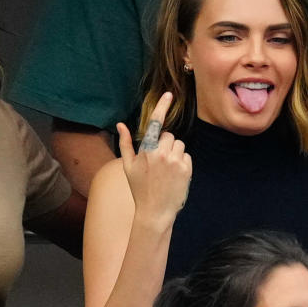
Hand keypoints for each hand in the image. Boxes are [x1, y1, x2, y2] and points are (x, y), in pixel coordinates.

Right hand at [116, 92, 191, 225]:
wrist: (155, 211)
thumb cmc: (139, 188)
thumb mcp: (127, 166)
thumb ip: (125, 143)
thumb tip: (120, 124)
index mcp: (146, 150)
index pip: (155, 123)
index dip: (162, 106)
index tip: (169, 94)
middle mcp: (162, 153)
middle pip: (169, 136)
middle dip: (165, 144)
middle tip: (158, 161)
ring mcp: (176, 161)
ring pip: (179, 145)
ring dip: (174, 152)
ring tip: (165, 169)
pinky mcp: (187, 169)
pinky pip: (186, 156)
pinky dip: (181, 162)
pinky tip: (173, 175)